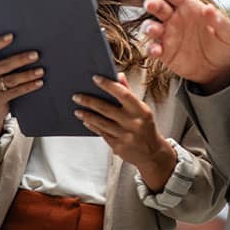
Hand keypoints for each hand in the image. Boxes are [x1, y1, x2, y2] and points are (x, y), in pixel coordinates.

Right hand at [0, 33, 43, 141]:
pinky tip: (39, 82)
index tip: (11, 36)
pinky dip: (28, 87)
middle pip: (4, 65)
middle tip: (36, 55)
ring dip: (28, 75)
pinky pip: (15, 92)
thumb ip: (3, 59)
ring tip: (41, 71)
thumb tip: (29, 45)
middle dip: (21, 59)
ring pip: (11, 80)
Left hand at [73, 73, 175, 191]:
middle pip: (107, 109)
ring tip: (78, 110)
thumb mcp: (142, 109)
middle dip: (89, 101)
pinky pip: (102, 134)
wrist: (152, 153)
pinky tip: (86, 121)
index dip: (109, 85)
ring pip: (101, 123)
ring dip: (87, 115)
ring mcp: (125, 136)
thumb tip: (118, 75)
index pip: (124, 94)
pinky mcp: (118, 147)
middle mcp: (133, 123)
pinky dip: (93, 126)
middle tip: (77, 96)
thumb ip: (129, 93)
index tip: (95, 79)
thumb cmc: (146, 127)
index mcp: (141, 111)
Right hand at [129, 0, 229, 90]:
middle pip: (157, 6)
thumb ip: (220, 21)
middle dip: (151, 3)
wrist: (220, 69)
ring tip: (154, 30)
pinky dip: (151, 49)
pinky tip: (156, 51)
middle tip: (152, 5)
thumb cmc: (224, 44)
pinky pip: (152, 48)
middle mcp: (174, 17)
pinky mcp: (165, 52)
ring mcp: (168, 35)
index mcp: (188, 5)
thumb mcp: (229, 32)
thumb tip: (209, 9)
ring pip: (150, 26)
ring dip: (148, 27)